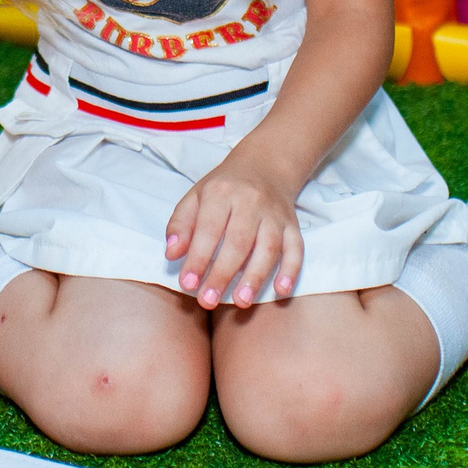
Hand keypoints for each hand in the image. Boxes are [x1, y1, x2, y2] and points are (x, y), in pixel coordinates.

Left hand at [168, 155, 302, 308]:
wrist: (265, 165)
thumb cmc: (223, 188)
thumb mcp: (195, 197)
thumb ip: (180, 225)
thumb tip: (172, 254)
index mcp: (221, 192)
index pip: (208, 228)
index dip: (198, 258)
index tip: (187, 284)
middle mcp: (251, 201)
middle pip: (238, 241)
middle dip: (223, 274)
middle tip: (208, 300)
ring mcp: (275, 214)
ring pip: (269, 247)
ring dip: (255, 276)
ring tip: (241, 302)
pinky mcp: (293, 225)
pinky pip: (296, 248)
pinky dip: (291, 270)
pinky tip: (281, 290)